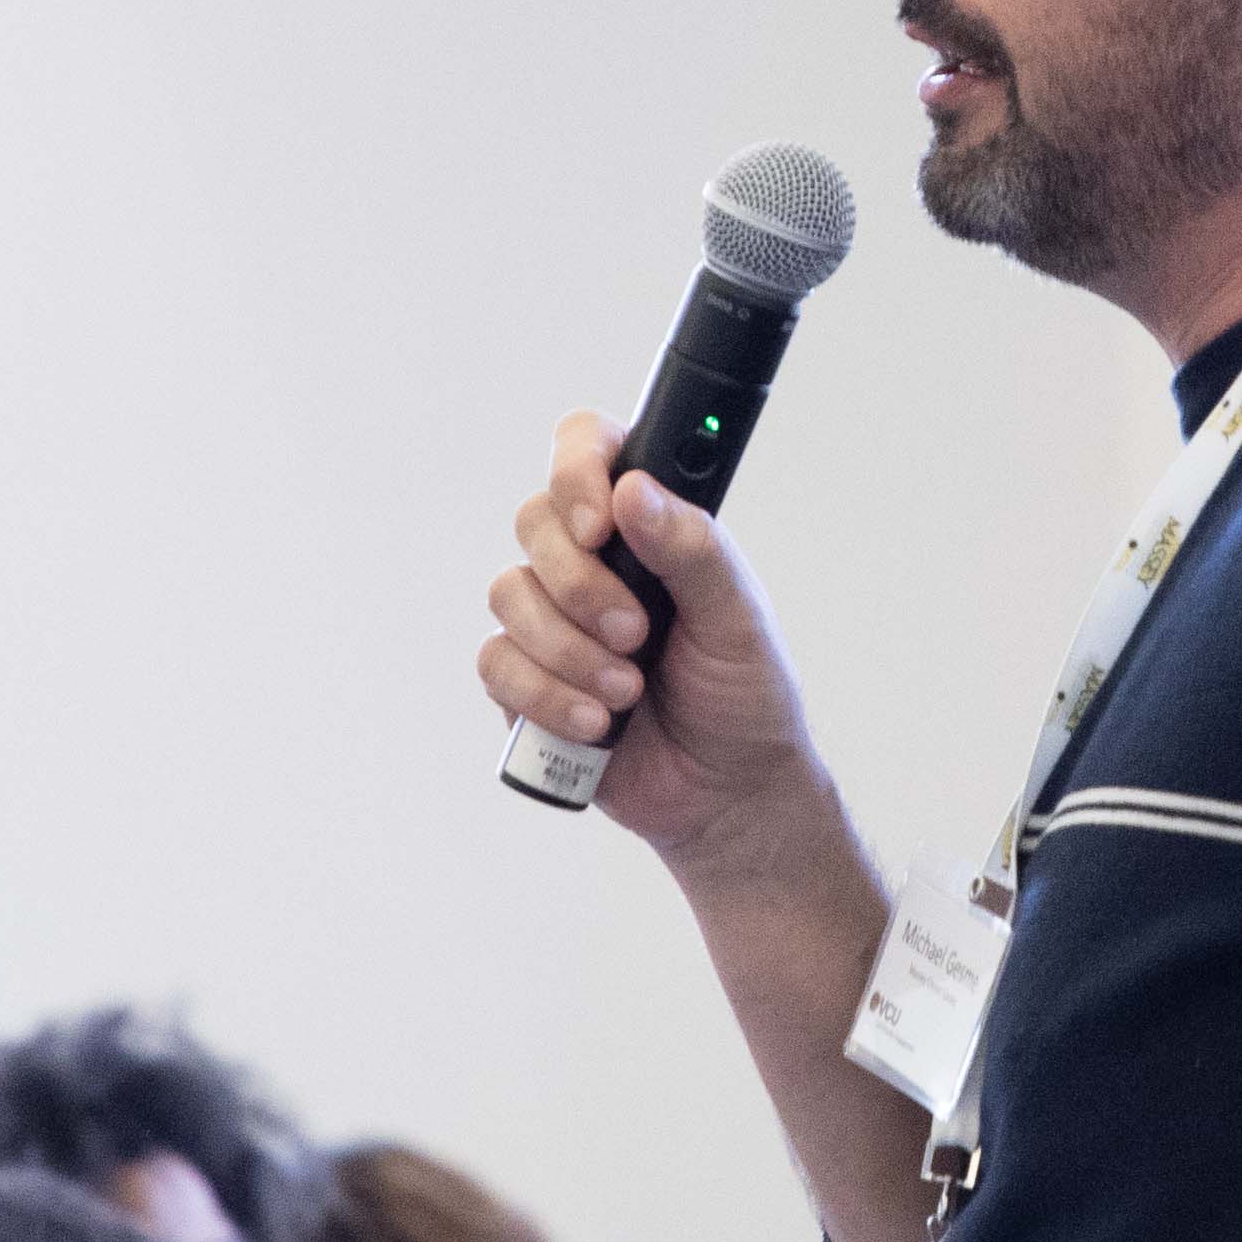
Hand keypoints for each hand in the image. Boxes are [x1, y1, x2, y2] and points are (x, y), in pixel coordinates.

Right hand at [474, 414, 828, 863]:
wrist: (727, 793)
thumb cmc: (744, 693)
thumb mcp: (738, 618)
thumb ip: (693, 550)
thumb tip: (633, 490)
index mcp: (644, 526)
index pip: (587, 447)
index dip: (577, 467)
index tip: (598, 523)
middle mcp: (589, 561)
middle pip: (534, 521)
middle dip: (582, 584)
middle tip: (638, 632)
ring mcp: (551, 619)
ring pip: (508, 594)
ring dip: (570, 650)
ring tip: (628, 692)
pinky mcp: (524, 681)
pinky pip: (497, 664)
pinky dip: (545, 696)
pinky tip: (595, 724)